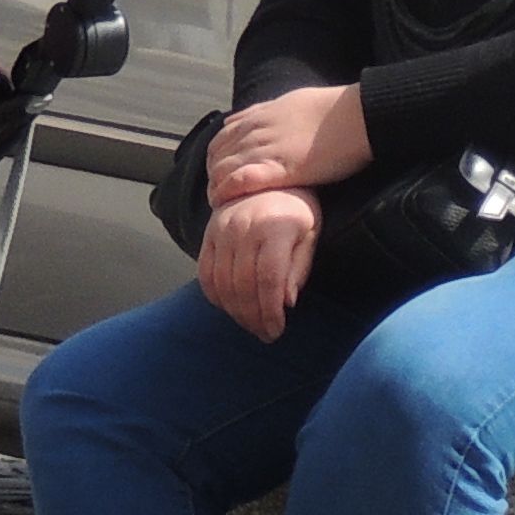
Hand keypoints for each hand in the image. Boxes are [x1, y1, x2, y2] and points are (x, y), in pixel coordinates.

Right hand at [197, 187, 319, 340]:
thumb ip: (298, 267)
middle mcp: (243, 229)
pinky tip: (229, 307)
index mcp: (274, 229)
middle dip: (254, 317)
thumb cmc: (297, 210)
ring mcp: (222, 231)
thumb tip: (286, 302)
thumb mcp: (310, 234)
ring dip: (235, 311)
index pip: (268, 280)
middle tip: (265, 334)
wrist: (268, 180)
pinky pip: (204, 272)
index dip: (271, 311)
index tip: (277, 330)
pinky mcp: (208, 234)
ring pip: (222, 283)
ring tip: (250, 325)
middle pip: (243, 286)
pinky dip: (214, 295)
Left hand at [207, 78, 371, 200]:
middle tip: (218, 196)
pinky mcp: (279, 168)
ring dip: (216, 189)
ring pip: (222, 169)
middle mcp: (256, 131)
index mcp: (260, 116)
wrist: (357, 114)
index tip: (220, 175)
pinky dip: (228, 193)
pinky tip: (226, 204)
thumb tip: (253, 117)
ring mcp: (265, 149)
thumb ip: (270, 113)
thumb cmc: (334, 109)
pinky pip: (240, 180)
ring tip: (219, 207)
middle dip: (213, 177)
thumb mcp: (292, 102)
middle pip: (216, 156)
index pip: (221, 138)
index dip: (216, 158)